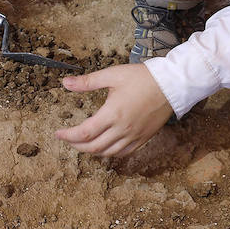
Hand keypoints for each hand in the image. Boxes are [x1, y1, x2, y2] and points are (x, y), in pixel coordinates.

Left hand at [55, 64, 172, 156]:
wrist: (171, 84)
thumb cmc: (142, 78)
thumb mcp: (112, 75)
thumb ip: (87, 82)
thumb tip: (65, 83)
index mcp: (112, 114)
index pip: (84, 133)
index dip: (68, 136)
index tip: (58, 133)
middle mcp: (122, 129)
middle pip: (93, 147)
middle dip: (76, 145)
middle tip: (67, 139)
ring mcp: (134, 136)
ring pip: (107, 153)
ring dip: (91, 151)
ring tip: (82, 143)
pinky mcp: (143, 138)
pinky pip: (123, 153)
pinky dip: (109, 153)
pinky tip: (103, 147)